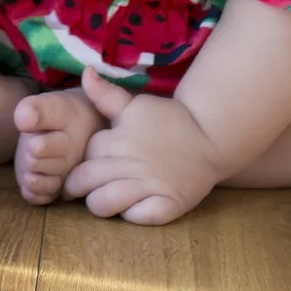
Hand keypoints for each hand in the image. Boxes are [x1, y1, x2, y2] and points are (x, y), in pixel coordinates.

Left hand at [61, 70, 223, 224]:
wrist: (211, 135)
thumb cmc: (170, 121)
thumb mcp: (136, 105)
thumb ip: (106, 95)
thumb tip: (85, 72)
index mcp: (118, 139)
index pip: (84, 156)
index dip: (84, 161)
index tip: (90, 164)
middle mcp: (129, 163)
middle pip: (85, 181)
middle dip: (79, 187)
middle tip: (87, 188)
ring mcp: (148, 186)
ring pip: (103, 203)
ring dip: (100, 203)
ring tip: (109, 198)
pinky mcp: (165, 206)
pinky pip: (135, 218)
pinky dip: (131, 215)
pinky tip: (135, 206)